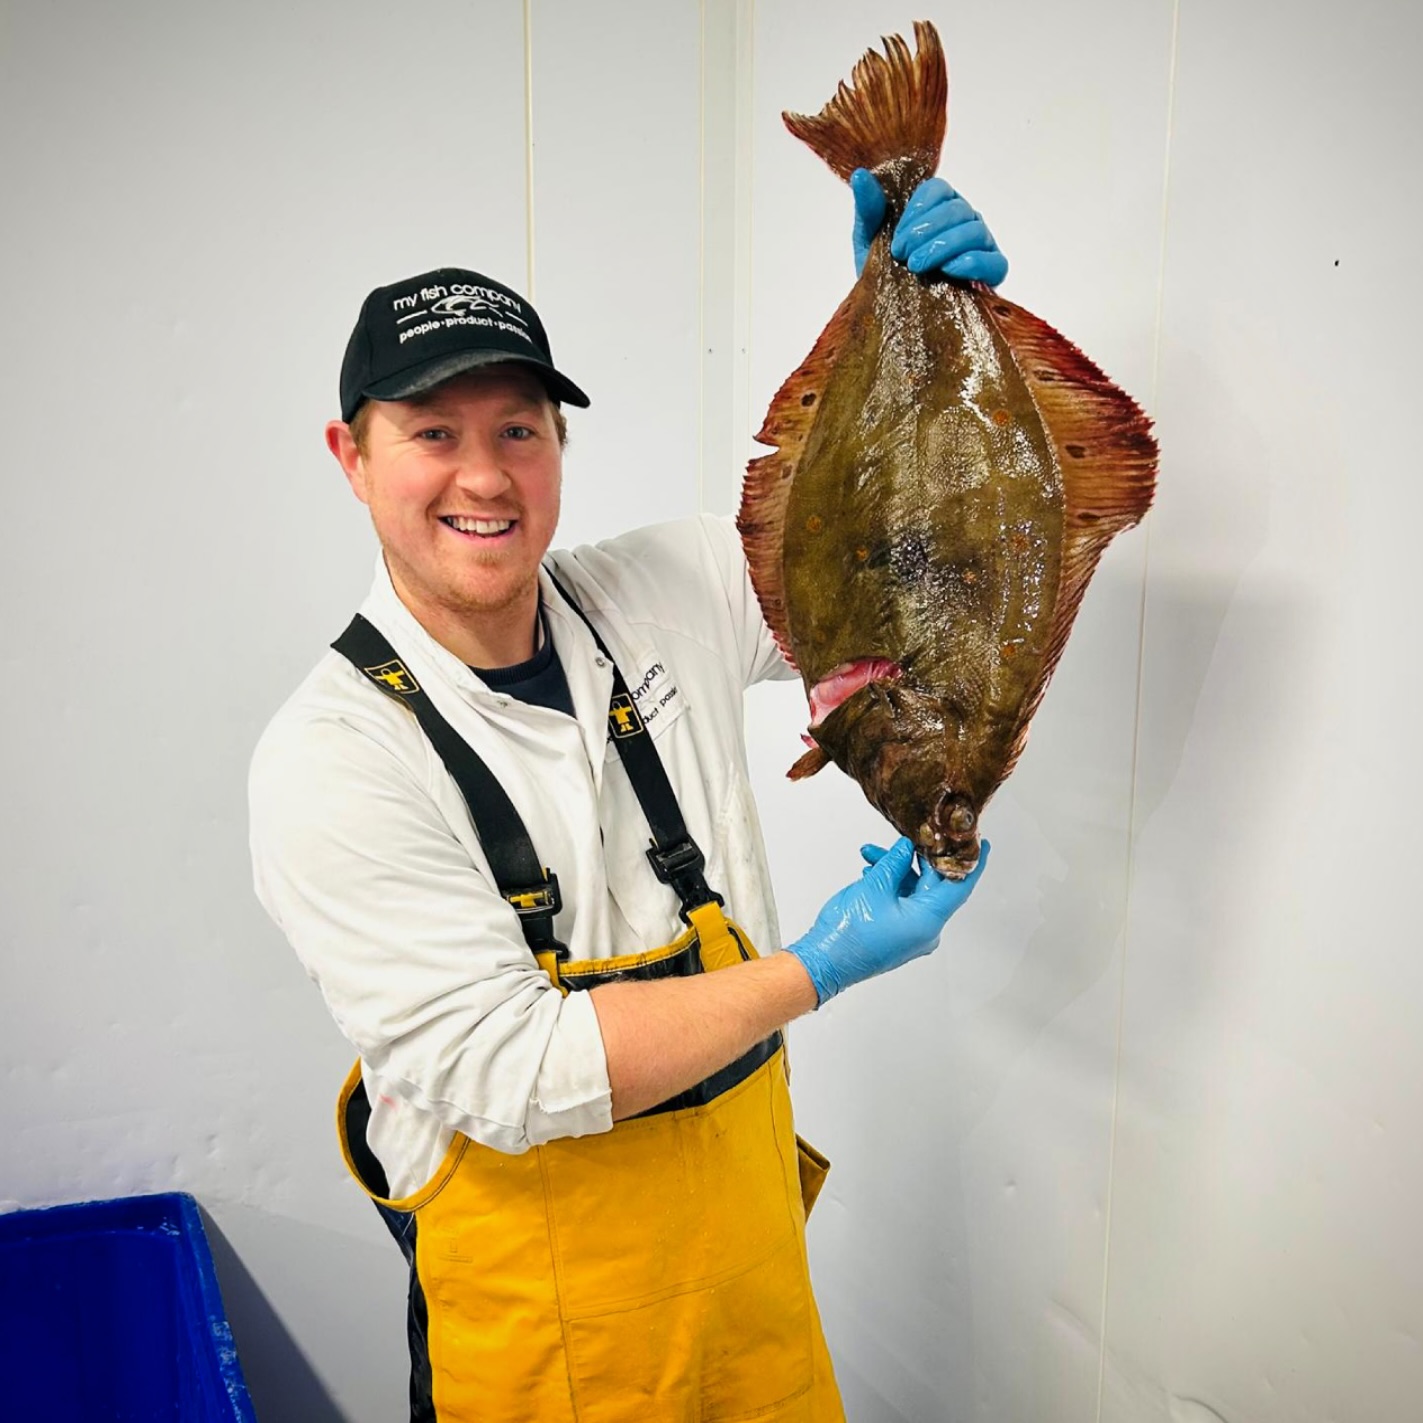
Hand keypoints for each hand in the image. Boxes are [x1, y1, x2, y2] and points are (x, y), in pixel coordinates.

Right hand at [786, 837, 989, 1005]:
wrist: (824, 961)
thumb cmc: (850, 933)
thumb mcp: (875, 886)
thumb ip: (895, 862)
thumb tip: (906, 846)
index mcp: (928, 920)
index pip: (959, 886)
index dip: (971, 863)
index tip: (980, 844)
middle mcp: (925, 929)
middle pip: (934, 885)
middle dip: (920, 857)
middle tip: (918, 833)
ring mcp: (910, 932)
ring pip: (912, 890)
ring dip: (895, 869)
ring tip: (872, 852)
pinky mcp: (895, 932)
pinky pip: (900, 901)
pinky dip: (889, 883)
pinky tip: (871, 869)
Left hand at [850, 169, 1007, 285]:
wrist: (895, 320)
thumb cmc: (885, 278)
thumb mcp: (869, 243)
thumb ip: (869, 209)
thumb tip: (860, 175)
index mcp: (937, 209)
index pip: (938, 190)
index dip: (917, 211)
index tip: (896, 239)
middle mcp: (963, 222)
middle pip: (957, 208)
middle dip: (926, 231)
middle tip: (902, 255)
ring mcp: (981, 245)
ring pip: (975, 230)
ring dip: (944, 246)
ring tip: (917, 267)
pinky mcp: (992, 274)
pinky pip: (995, 261)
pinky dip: (972, 263)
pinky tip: (948, 272)